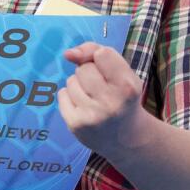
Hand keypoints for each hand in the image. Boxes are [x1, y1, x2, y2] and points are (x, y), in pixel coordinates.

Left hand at [58, 42, 147, 164]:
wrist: (126, 138)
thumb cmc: (122, 97)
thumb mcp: (122, 72)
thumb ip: (95, 52)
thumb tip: (68, 54)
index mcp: (127, 86)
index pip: (102, 53)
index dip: (102, 59)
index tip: (110, 72)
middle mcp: (111, 102)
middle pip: (83, 68)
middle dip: (90, 74)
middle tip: (103, 89)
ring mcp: (92, 115)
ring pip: (71, 81)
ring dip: (79, 86)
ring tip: (94, 100)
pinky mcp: (75, 124)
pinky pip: (62, 94)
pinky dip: (70, 98)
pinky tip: (84, 108)